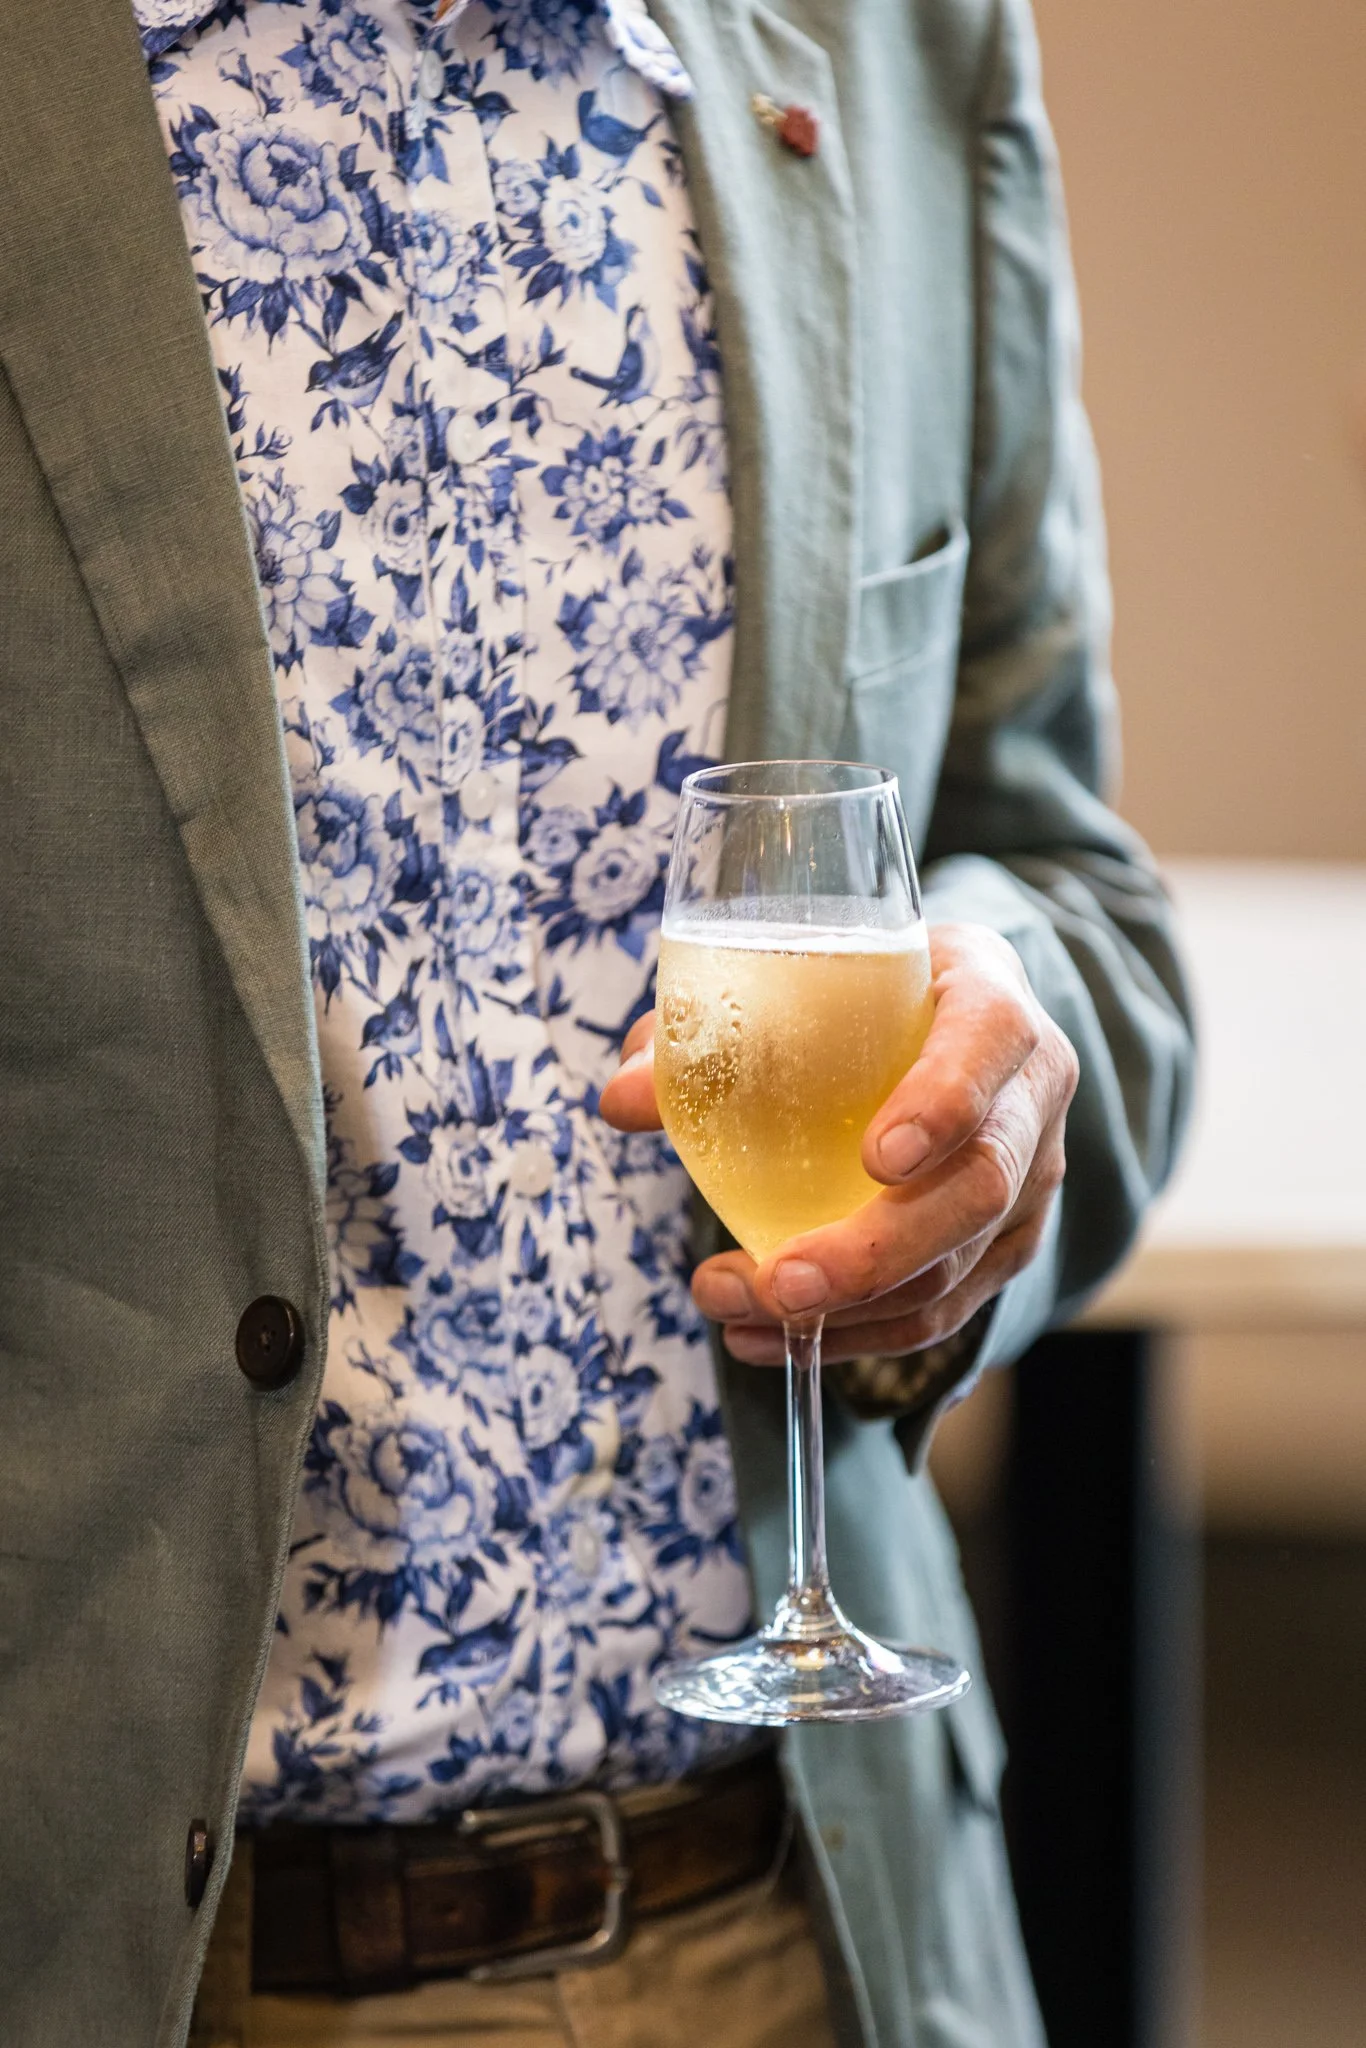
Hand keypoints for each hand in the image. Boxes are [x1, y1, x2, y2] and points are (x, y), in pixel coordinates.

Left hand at [599, 923, 1078, 1363]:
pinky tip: (768, 1338)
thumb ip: (706, 1029)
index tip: (876, 1159)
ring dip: (849, 1310)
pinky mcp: (1008, 1246)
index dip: (942, 1105)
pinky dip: (855, 1338)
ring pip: (960, 1266)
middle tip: (780, 1279)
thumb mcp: (802, 978)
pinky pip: (944, 1311)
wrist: (952, 1020)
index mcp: (993, 1004)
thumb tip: (622, 1100)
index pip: (987, 1050)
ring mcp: (1030, 1180)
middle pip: (980, 1187)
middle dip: (878, 1250)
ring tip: (737, 1307)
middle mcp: (1032, 1096)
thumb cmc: (868, 992)